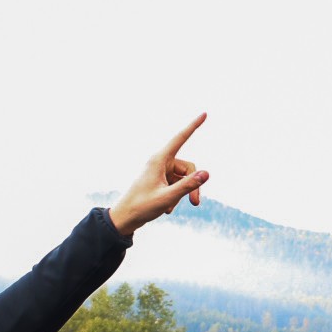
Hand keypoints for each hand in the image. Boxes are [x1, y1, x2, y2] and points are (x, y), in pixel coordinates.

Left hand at [108, 113, 210, 235]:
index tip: (204, 114)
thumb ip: (188, 186)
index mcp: (159, 160)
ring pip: (183, 178)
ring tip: (170, 208)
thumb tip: (207, 173)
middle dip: (193, 185)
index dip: (193, 126)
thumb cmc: (142, 207)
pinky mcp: (160, 179)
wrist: (125, 218)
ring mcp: (160, 171)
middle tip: (195, 203)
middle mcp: (160, 162)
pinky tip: (165, 209)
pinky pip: (176, 184)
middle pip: (188, 167)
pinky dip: (174, 196)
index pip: (180, 138)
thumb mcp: (168, 198)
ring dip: (182, 193)